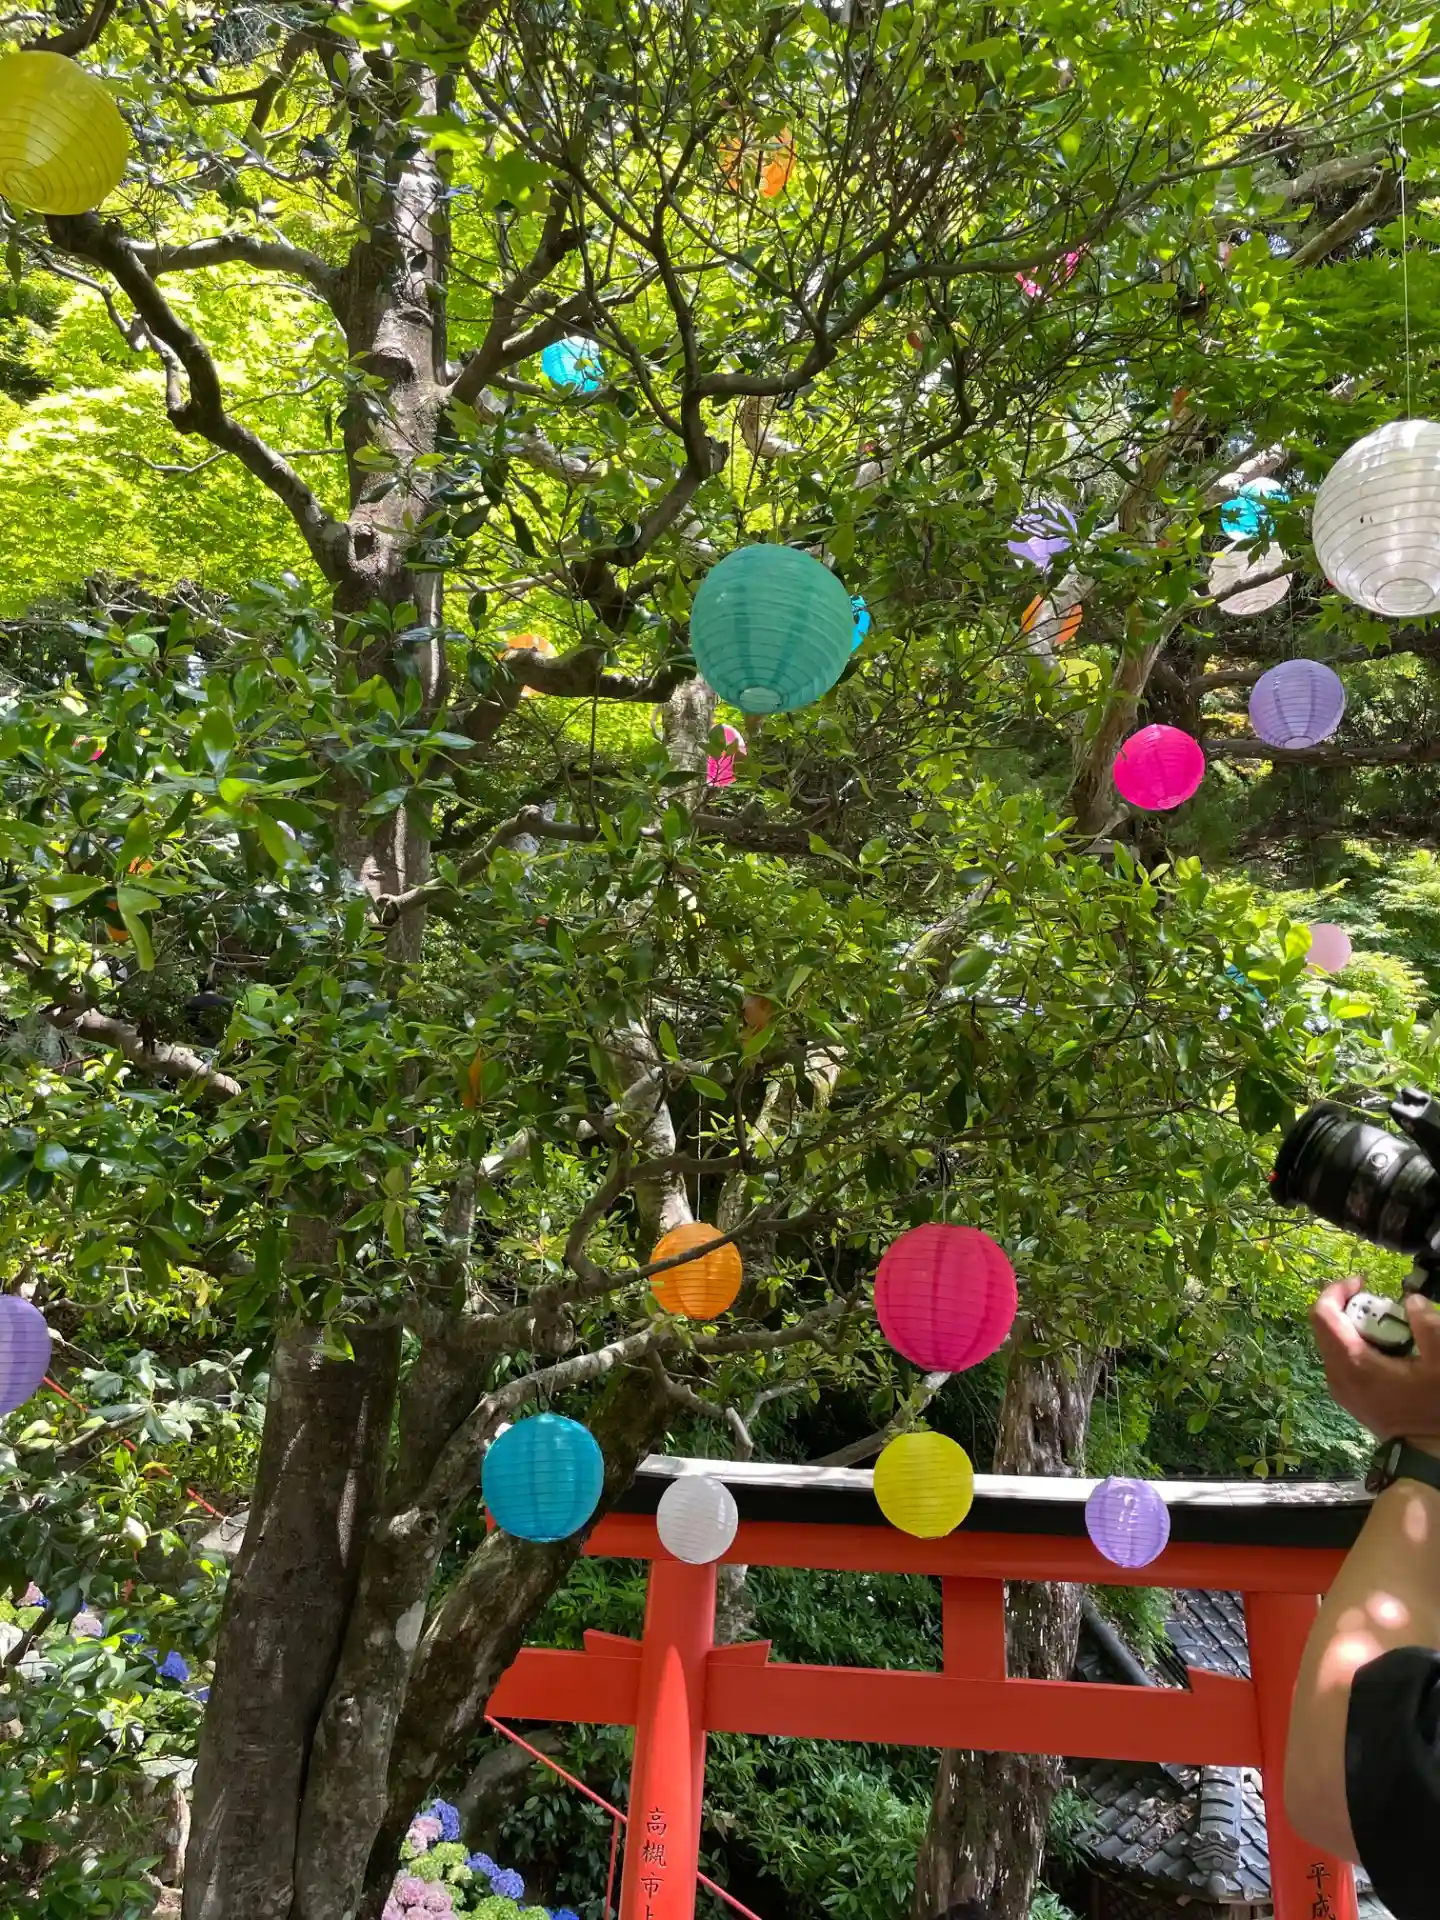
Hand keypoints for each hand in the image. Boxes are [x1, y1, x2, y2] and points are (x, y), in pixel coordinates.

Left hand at [1310, 1276, 1439, 1441]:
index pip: (1323, 1315)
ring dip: (1353, 1325)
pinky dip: (1356, 1343)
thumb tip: (1412, 1301)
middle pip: (1324, 1326)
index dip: (1336, 1290)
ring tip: (1387, 1324)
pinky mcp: (1348, 1395)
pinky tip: (1385, 1347)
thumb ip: (1428, 1326)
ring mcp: (1339, 1387)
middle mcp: (1336, 1374)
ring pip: (1332, 1342)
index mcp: (1352, 1363)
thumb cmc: (1434, 1410)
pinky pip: (1341, 1358)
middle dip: (1348, 1306)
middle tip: (1379, 1302)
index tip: (1362, 1282)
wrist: (1429, 1456)